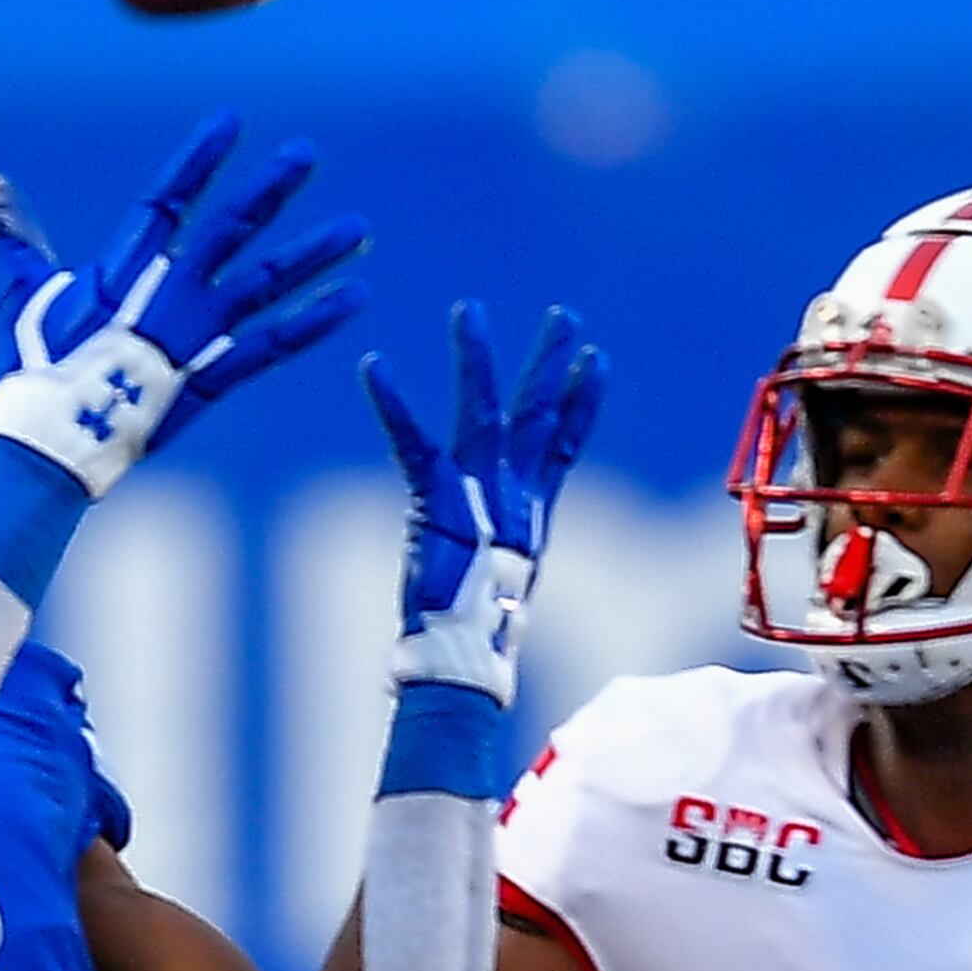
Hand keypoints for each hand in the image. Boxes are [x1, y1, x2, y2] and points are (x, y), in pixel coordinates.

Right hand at [0, 112, 369, 494]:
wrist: (48, 447)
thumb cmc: (30, 373)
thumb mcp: (21, 296)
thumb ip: (15, 238)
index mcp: (120, 270)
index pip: (166, 199)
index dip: (198, 159)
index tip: (230, 120)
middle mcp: (165, 294)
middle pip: (229, 229)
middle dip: (269, 189)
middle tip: (307, 153)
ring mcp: (193, 337)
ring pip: (264, 283)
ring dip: (313, 253)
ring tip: (359, 228)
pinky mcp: (213, 381)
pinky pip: (275, 345)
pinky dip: (317, 321)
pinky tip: (355, 297)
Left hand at [362, 303, 606, 705]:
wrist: (462, 659)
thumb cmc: (474, 638)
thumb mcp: (498, 591)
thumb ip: (502, 569)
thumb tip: (505, 593)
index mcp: (530, 513)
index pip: (563, 444)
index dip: (581, 402)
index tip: (597, 360)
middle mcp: (512, 495)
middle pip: (537, 415)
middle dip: (549, 363)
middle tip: (563, 316)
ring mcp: (478, 493)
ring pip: (482, 411)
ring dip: (476, 359)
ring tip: (468, 311)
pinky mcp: (438, 500)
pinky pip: (413, 441)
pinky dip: (393, 404)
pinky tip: (374, 367)